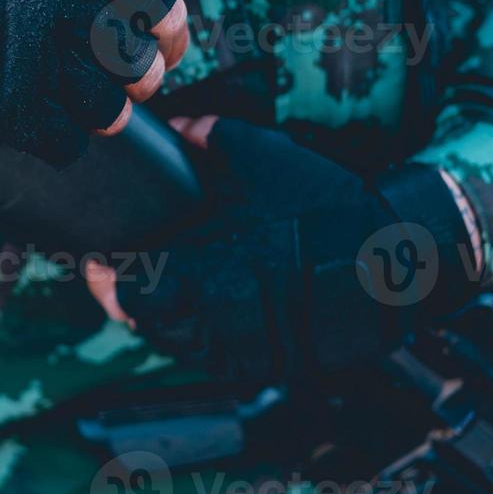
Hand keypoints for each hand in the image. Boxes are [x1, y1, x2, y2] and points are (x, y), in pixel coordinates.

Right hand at [0, 0, 188, 163]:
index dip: (173, 22)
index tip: (169, 36)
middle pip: (134, 56)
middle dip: (143, 73)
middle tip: (135, 76)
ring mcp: (20, 53)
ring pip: (104, 105)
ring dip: (106, 108)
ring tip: (95, 102)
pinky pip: (61, 140)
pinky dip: (65, 136)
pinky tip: (52, 120)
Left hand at [86, 116, 483, 382]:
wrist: (397, 262)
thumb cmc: (328, 210)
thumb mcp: (265, 158)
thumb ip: (210, 139)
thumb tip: (178, 129)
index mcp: (203, 277)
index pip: (128, 293)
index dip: (105, 279)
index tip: (95, 261)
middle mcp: (216, 322)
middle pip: (145, 323)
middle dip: (129, 298)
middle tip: (122, 272)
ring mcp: (242, 351)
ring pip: (177, 343)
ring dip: (162, 317)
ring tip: (163, 285)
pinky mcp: (267, 364)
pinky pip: (215, 355)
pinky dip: (200, 332)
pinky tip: (207, 303)